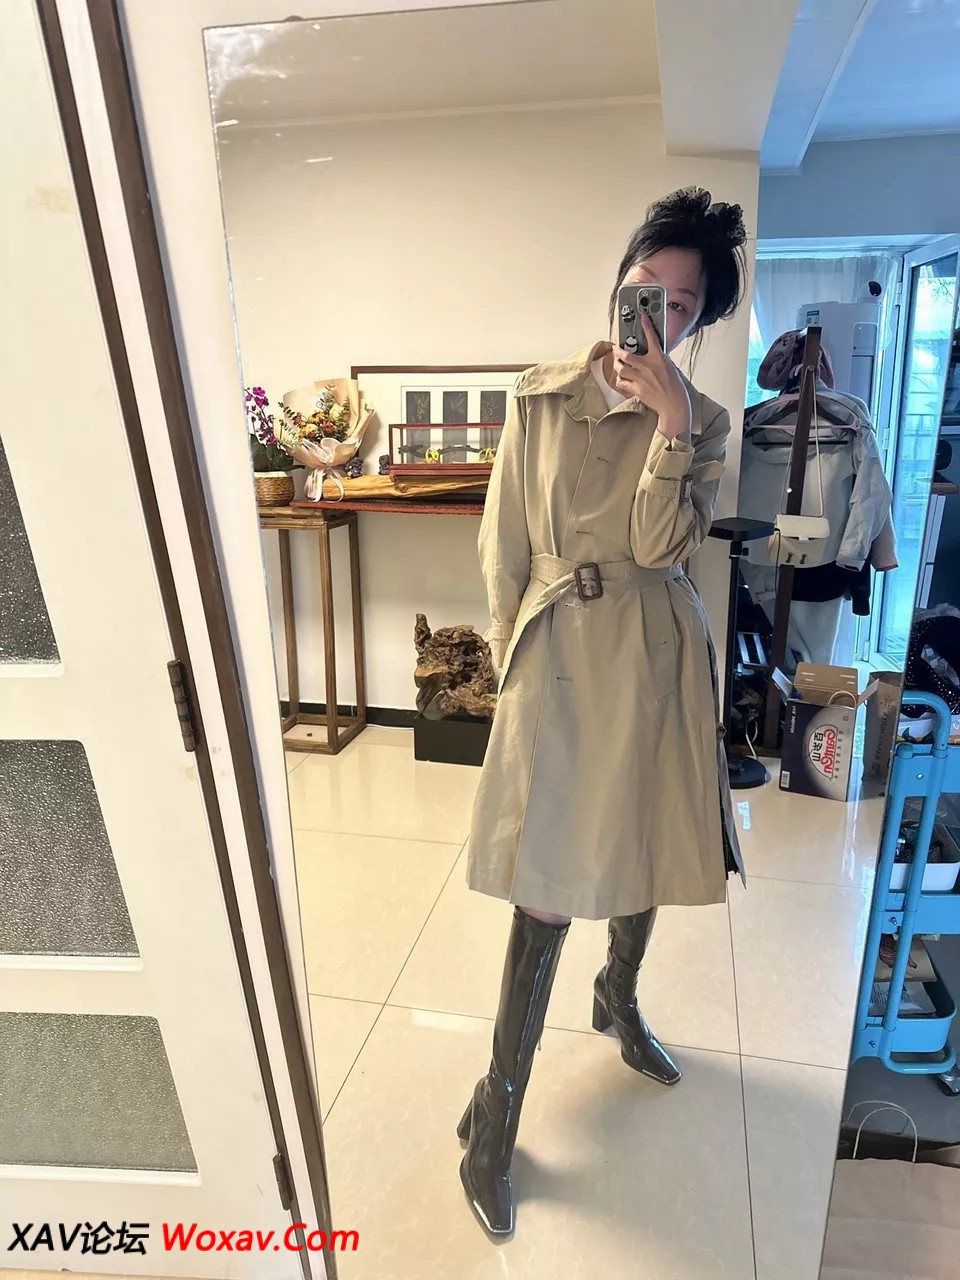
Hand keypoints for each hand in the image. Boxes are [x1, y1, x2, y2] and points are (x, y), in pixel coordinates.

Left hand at [613, 316, 691, 441]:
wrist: (673, 404)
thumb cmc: (674, 387)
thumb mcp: (670, 367)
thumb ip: (659, 359)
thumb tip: (652, 354)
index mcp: (659, 358)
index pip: (652, 337)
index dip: (646, 325)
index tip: (642, 317)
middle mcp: (647, 366)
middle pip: (625, 355)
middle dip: (617, 351)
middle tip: (616, 349)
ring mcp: (640, 378)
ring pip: (620, 368)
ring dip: (616, 365)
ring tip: (617, 364)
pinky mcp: (636, 389)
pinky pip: (621, 382)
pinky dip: (619, 380)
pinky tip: (621, 379)